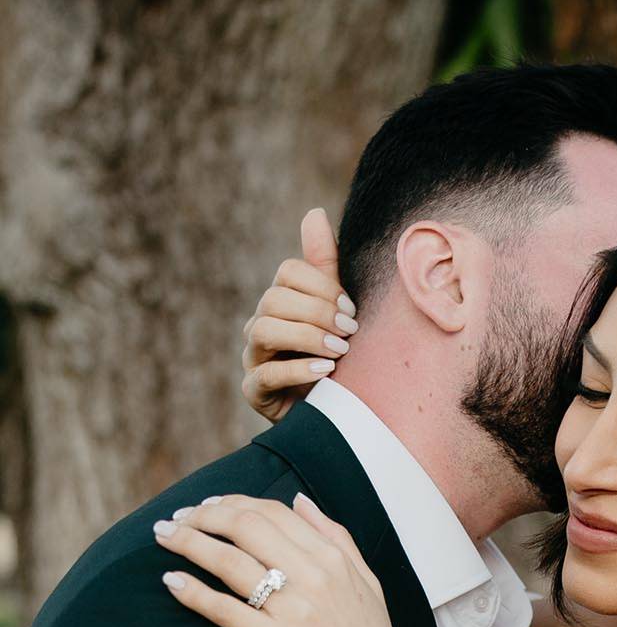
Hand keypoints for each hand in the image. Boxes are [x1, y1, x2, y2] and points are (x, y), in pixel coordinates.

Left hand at [154, 493, 423, 626]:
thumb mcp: (368, 584)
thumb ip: (337, 537)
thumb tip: (300, 500)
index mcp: (335, 560)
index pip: (272, 512)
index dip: (230, 503)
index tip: (204, 508)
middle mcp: (316, 578)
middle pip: (244, 527)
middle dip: (201, 516)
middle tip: (173, 522)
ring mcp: (296, 612)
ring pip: (229, 561)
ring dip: (188, 543)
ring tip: (162, 539)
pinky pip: (226, 610)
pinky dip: (193, 592)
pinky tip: (171, 582)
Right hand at [242, 210, 358, 422]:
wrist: (335, 414)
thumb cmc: (336, 357)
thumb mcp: (336, 311)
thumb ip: (325, 265)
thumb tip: (313, 213)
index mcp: (282, 301)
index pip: (288, 273)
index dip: (321, 286)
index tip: (352, 309)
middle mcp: (261, 325)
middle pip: (274, 299)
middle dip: (316, 312)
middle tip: (350, 330)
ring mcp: (254, 358)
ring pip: (263, 331)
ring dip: (306, 337)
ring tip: (340, 351)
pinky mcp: (255, 391)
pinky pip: (266, 374)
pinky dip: (297, 369)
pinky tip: (325, 370)